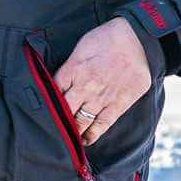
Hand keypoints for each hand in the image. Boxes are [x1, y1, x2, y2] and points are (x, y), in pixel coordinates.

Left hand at [53, 18, 151, 146]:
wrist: (137, 40)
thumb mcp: (81, 47)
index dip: (47, 103)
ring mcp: (101, 98)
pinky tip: (84, 141)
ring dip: (72, 131)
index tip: (44, 111)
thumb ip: (70, 66)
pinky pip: (101, 125)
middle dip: (57, 120)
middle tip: (51, 128)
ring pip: (80, 121)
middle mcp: (84, 86)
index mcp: (72, 70)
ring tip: (66, 137)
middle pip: (64, 110)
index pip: (52, 92)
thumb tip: (59, 80)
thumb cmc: (107, 39)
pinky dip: (91, 135)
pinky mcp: (118, 105)